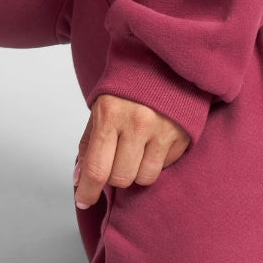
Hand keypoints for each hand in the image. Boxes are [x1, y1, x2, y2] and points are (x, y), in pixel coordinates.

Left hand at [74, 94, 191, 207]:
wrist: (163, 61)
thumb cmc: (128, 87)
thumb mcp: (100, 108)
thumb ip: (89, 145)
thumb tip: (80, 179)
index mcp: (110, 114)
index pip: (97, 168)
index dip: (88, 191)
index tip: (83, 201)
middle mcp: (137, 123)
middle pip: (121, 178)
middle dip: (114, 174)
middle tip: (116, 157)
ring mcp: (162, 130)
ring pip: (144, 178)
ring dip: (136, 171)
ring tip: (136, 149)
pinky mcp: (182, 135)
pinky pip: (164, 167)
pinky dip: (155, 162)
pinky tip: (153, 141)